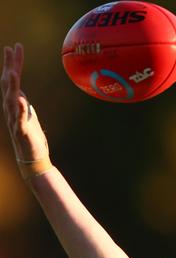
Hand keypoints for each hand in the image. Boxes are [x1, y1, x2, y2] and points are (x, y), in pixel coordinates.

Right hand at [1, 43, 51, 178]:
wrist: (32, 158)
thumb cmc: (30, 136)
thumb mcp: (27, 114)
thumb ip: (22, 102)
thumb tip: (19, 91)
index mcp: (14, 103)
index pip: (12, 79)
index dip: (13, 63)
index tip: (15, 46)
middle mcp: (11, 109)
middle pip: (9, 84)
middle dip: (9, 66)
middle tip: (10, 49)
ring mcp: (15, 119)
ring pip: (11, 99)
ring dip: (12, 85)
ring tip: (12, 71)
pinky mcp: (22, 131)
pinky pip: (20, 118)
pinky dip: (21, 108)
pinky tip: (22, 99)